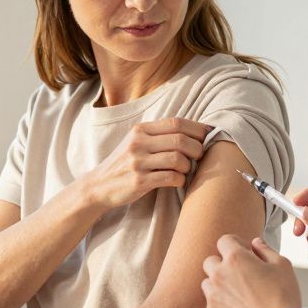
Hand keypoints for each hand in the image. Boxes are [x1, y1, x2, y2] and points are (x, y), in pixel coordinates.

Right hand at [78, 118, 211, 210]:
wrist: (98, 185)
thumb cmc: (124, 164)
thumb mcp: (136, 142)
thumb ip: (159, 135)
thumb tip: (196, 131)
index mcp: (140, 130)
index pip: (176, 123)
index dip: (197, 129)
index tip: (208, 136)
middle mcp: (138, 143)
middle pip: (180, 140)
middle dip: (197, 149)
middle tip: (200, 156)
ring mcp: (138, 162)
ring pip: (178, 159)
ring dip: (189, 166)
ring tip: (186, 170)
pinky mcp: (139, 181)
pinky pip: (171, 178)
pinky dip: (180, 180)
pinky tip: (177, 181)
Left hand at [201, 235, 300, 307]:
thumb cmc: (283, 298)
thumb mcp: (282, 266)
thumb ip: (266, 250)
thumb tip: (256, 243)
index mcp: (235, 258)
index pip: (224, 240)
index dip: (235, 244)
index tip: (243, 252)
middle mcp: (219, 274)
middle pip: (211, 261)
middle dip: (223, 264)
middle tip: (240, 274)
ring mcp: (213, 294)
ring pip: (208, 282)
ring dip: (219, 284)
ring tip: (239, 293)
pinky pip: (211, 302)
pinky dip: (221, 303)